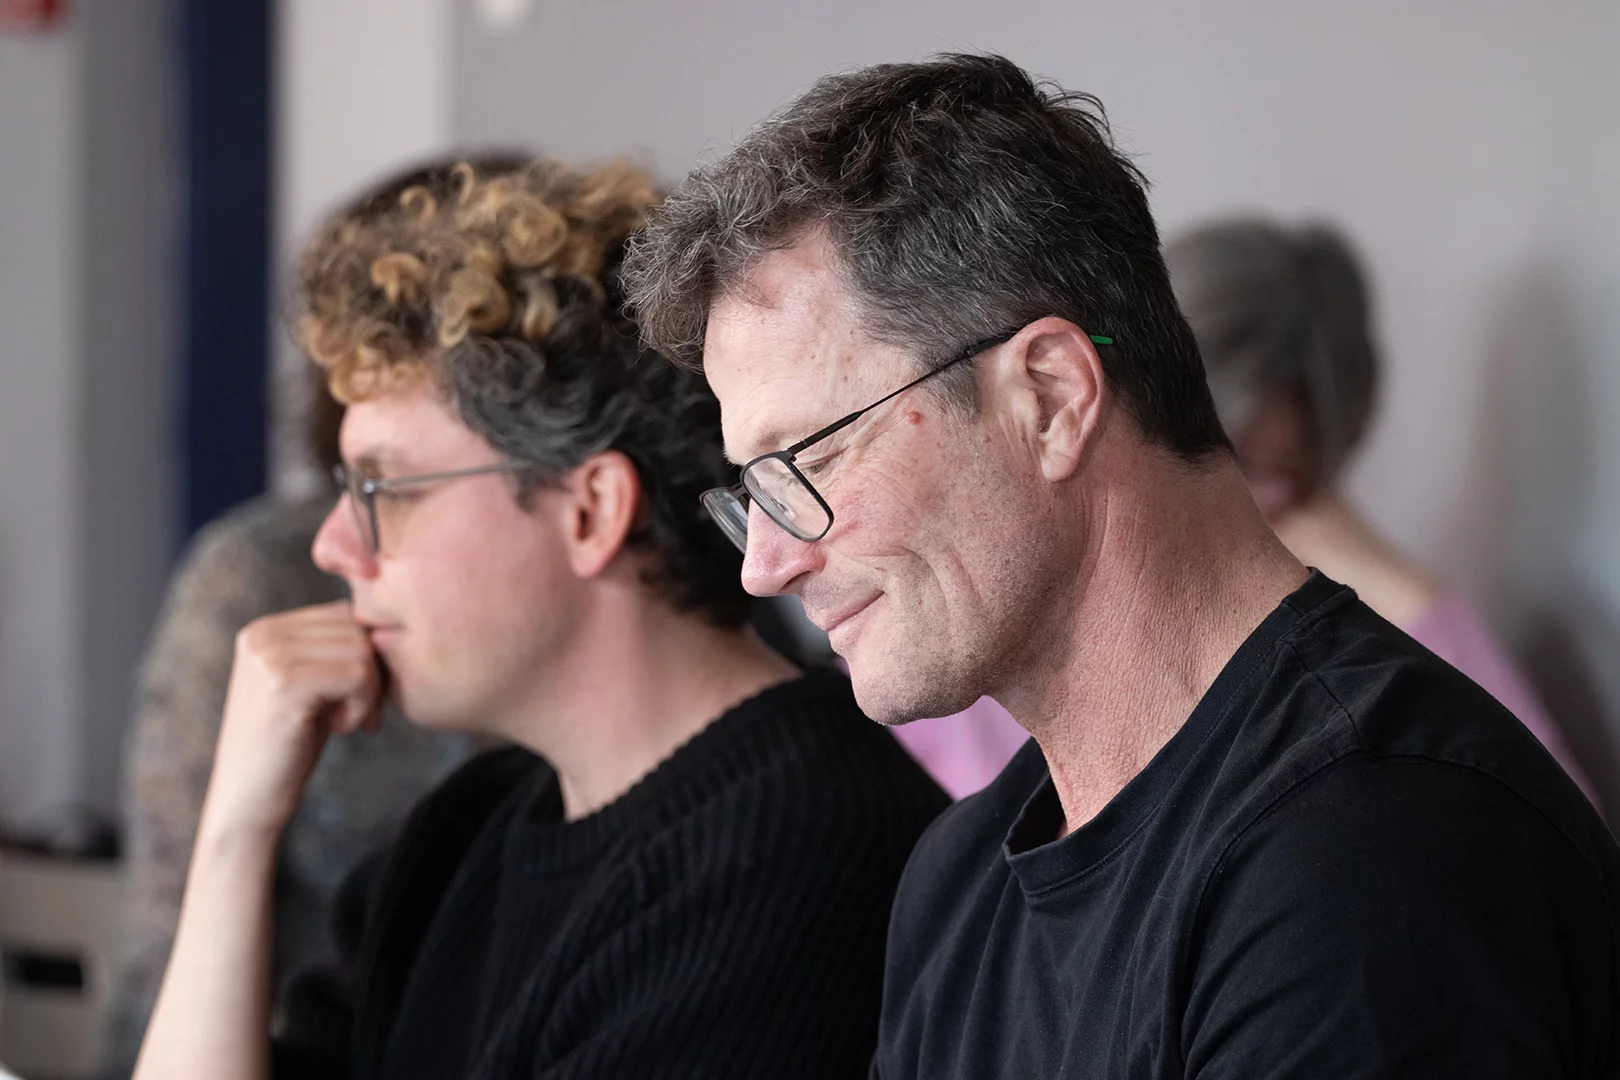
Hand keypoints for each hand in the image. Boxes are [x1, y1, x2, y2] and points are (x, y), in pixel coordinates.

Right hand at [201, 601, 382, 842]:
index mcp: (265, 629)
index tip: (359, 698)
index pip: (345, 615)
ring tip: (346, 721)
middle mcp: (262, 634)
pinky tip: (341, 728)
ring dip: (369, 692)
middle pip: (356, 628)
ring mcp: (269, 656)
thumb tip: (388, 620)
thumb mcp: (311, 686)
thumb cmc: (290, 746)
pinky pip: (357, 674)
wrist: (248, 802)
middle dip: (372, 674)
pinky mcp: (283, 682)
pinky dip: (363, 705)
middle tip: (360, 715)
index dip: (365, 657)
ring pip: (362, 649)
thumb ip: (333, 649)